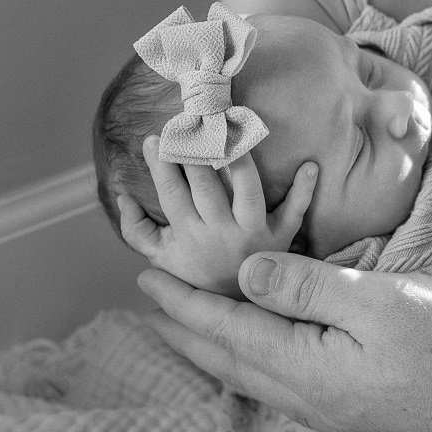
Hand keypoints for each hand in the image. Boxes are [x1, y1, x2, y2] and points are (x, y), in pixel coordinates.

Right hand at [114, 140, 315, 294]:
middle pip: (207, 186)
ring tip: (231, 130)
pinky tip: (310, 166)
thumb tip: (121, 196)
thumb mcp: (159, 258)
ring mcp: (254, 234)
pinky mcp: (281, 237)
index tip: (154, 139)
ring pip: (248, 191)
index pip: (172, 194)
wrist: (235, 309)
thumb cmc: (196, 274)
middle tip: (191, 122)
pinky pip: (295, 213)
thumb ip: (136, 230)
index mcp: (189, 235)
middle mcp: (222, 232)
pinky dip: (304, 191)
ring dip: (240, 160)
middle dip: (196, 152)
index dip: (162, 166)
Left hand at [135, 255, 431, 431]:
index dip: (185, 304)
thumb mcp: (378, 299)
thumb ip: (306, 288)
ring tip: (192, 333)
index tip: (147, 279)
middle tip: (152, 305)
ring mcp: (340, 420)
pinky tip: (264, 361)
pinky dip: (258, 367)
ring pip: (259, 382)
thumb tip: (244, 276)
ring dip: (219, 353)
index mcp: (308, 373)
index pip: (229, 331)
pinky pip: (288, 392)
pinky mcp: (365, 422)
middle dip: (188, 332)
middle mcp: (314, 406)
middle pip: (233, 365)